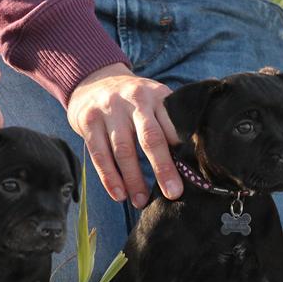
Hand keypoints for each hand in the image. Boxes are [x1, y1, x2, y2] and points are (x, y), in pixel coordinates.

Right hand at [66, 63, 180, 207]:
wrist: (94, 80)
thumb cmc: (134, 102)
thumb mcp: (155, 102)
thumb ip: (170, 124)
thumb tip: (190, 163)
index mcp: (158, 96)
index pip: (173, 125)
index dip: (183, 150)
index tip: (193, 174)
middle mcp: (135, 99)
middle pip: (151, 137)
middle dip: (163, 168)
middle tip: (173, 193)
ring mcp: (110, 109)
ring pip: (124, 149)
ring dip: (134, 179)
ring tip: (141, 201)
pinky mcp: (89, 121)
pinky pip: (99, 154)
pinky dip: (110, 177)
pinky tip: (119, 194)